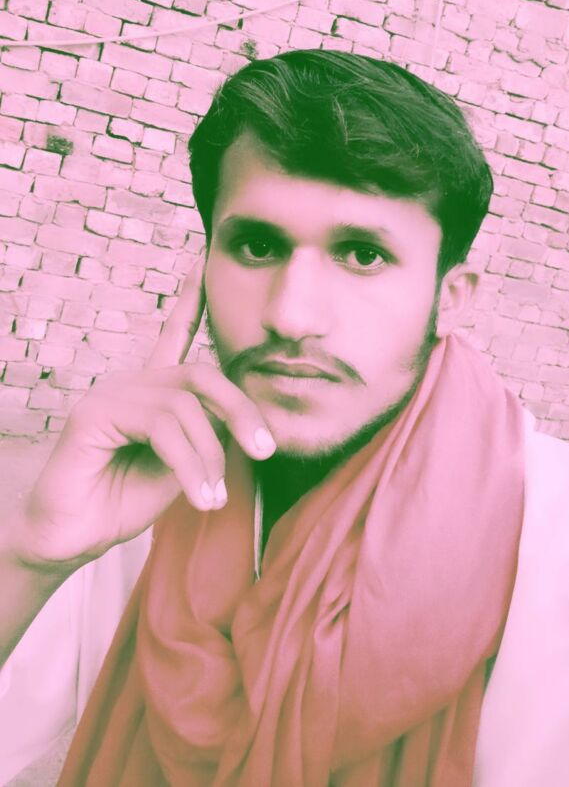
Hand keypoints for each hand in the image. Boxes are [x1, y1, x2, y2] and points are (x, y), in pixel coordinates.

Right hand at [13, 256, 275, 570]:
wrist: (74, 536)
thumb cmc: (124, 500)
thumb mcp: (183, 466)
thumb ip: (207, 435)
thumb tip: (241, 420)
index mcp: (153, 391)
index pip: (173, 335)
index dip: (190, 300)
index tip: (204, 263)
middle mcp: (133, 384)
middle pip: (200, 374)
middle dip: (240, 409)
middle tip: (264, 449)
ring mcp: (112, 394)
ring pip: (184, 404)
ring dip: (209, 454)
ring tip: (213, 496)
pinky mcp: (94, 413)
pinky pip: (160, 425)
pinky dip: (188, 462)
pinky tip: (198, 495)